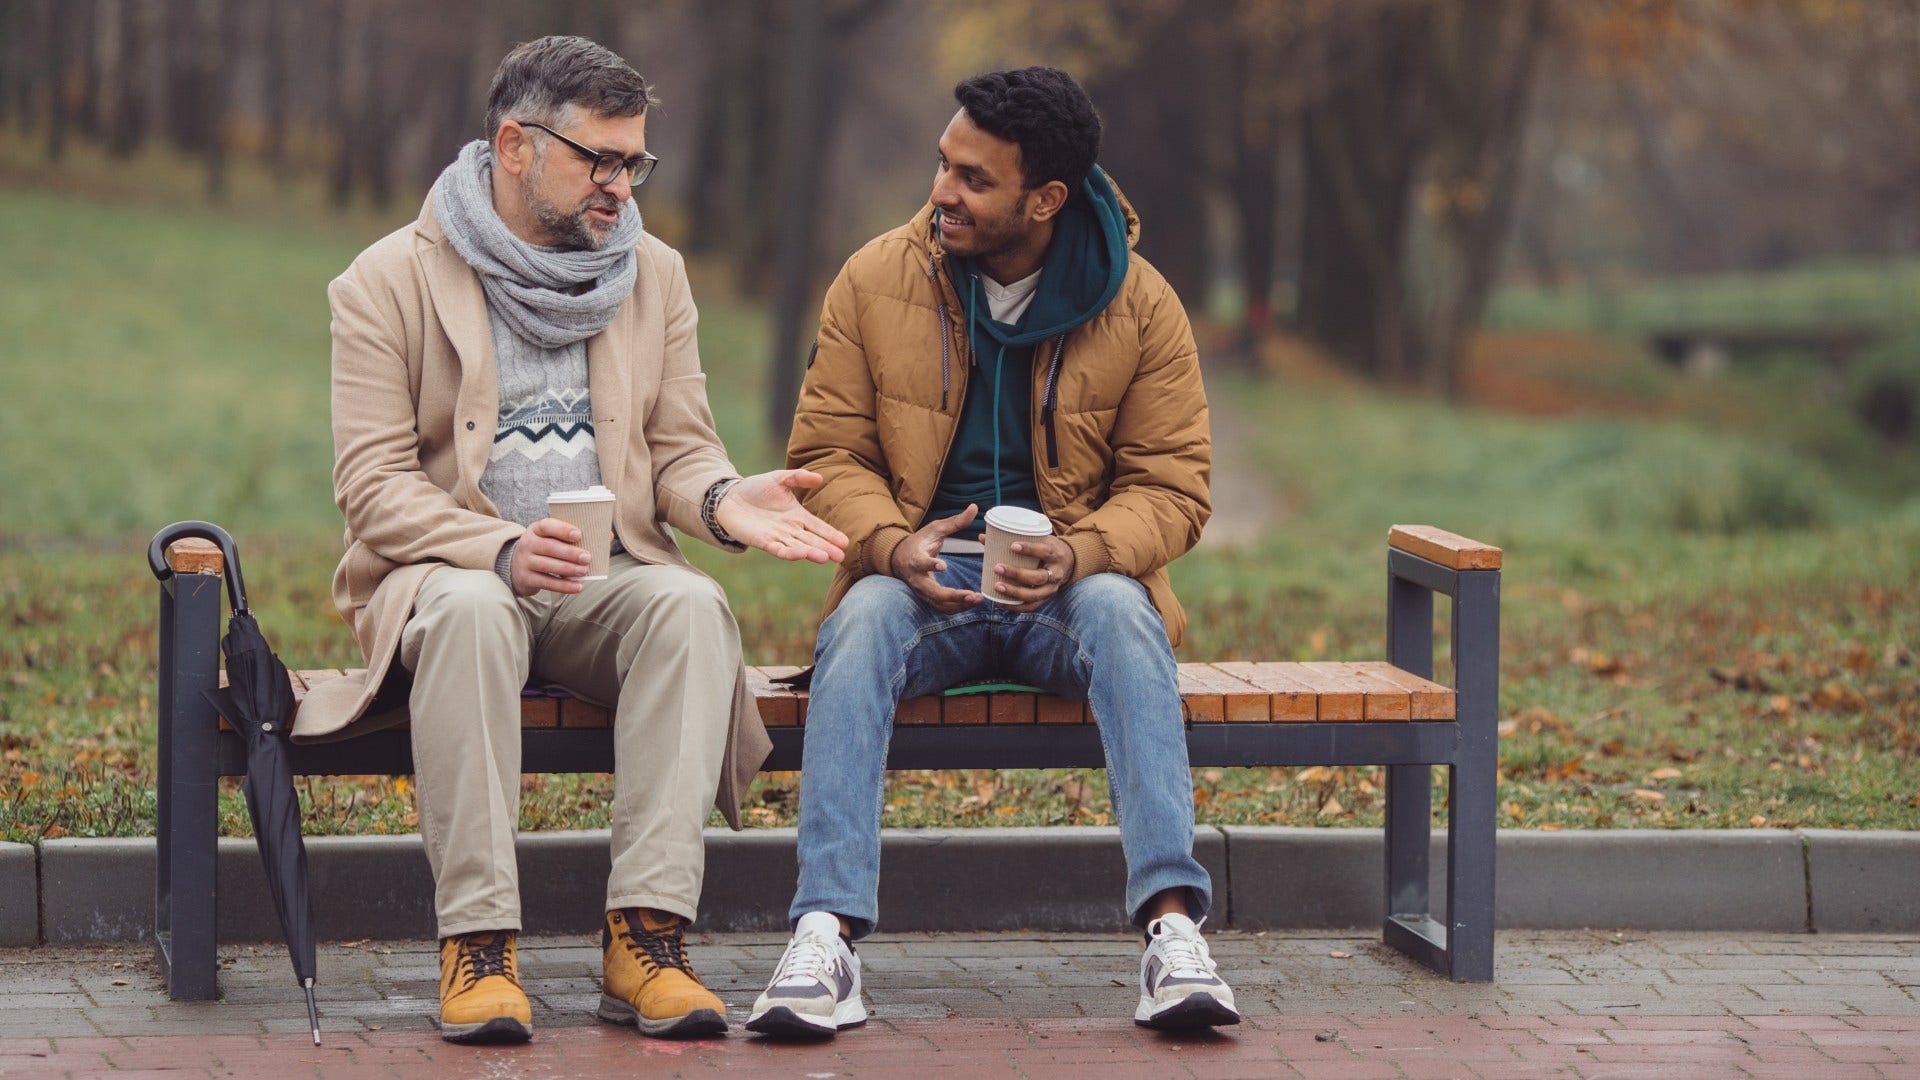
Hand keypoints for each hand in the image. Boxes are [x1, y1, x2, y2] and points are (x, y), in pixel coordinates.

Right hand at [508, 518, 591, 596]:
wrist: (515, 566)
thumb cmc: (541, 549)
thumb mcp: (547, 538)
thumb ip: (566, 537)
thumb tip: (600, 539)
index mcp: (535, 530)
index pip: (547, 526)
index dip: (562, 530)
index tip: (578, 534)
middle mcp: (527, 544)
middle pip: (549, 547)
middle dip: (570, 553)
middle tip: (587, 557)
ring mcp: (525, 562)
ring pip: (548, 565)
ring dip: (568, 569)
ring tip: (584, 571)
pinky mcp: (526, 579)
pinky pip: (547, 582)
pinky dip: (564, 586)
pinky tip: (577, 586)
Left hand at [714, 470, 848, 562]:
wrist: (730, 497)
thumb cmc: (756, 489)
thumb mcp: (780, 479)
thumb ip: (798, 477)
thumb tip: (819, 478)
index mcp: (797, 516)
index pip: (818, 527)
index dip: (831, 534)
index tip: (844, 542)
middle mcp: (790, 529)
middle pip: (811, 540)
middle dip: (826, 548)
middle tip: (841, 557)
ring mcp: (776, 537)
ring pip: (797, 547)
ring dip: (811, 552)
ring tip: (825, 557)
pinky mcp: (762, 541)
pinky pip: (778, 548)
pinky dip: (789, 553)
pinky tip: (800, 554)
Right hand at [889, 505, 984, 613]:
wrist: (900, 559)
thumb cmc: (919, 542)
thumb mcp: (935, 529)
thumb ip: (956, 521)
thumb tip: (975, 508)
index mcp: (915, 559)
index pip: (921, 563)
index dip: (931, 565)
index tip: (943, 565)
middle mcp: (917, 579)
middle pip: (932, 592)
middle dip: (952, 595)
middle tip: (970, 594)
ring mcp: (921, 591)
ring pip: (939, 603)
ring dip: (958, 604)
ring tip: (977, 599)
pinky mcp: (928, 599)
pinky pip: (943, 608)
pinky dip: (958, 608)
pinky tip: (973, 602)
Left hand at [990, 533, 1075, 611]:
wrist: (1067, 563)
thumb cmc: (1045, 548)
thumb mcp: (1037, 540)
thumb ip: (1012, 539)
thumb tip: (982, 537)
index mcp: (1055, 554)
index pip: (1044, 552)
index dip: (1030, 549)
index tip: (1013, 546)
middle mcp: (1056, 573)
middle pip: (1038, 577)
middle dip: (1017, 573)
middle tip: (998, 567)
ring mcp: (1052, 589)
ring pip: (1034, 594)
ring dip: (1014, 592)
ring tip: (997, 586)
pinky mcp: (1046, 599)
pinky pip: (1032, 607)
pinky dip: (1016, 607)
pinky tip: (1001, 603)